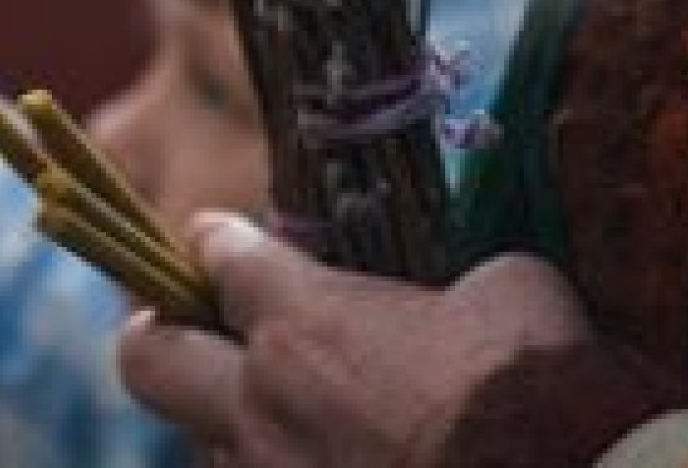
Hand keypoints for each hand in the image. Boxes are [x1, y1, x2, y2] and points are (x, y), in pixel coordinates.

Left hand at [118, 215, 590, 467]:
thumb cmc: (539, 390)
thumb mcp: (512, 290)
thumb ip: (459, 281)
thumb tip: (463, 294)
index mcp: (305, 322)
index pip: (217, 254)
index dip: (217, 241)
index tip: (223, 241)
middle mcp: (262, 406)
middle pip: (147, 357)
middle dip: (160, 334)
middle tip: (193, 332)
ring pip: (205, 448)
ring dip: (236, 428)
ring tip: (295, 428)